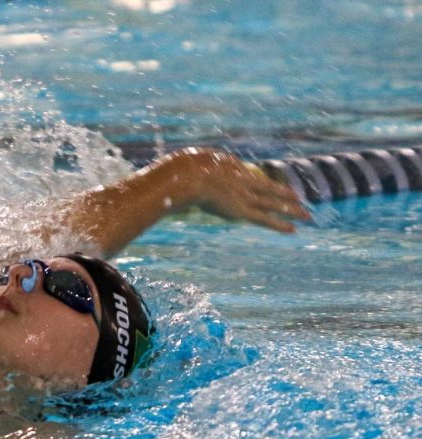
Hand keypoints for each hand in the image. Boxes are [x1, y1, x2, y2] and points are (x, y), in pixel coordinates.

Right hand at [172, 148, 310, 232]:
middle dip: (286, 196)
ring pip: (273, 203)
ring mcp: (244, 195)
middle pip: (269, 189)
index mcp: (230, 168)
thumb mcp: (185, 166)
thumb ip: (186, 171)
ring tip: (308, 215)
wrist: (187, 174)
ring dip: (292, 210)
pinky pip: (264, 218)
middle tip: (302, 200)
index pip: (250, 177)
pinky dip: (279, 224)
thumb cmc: (181, 170)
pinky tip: (294, 229)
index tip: (271, 188)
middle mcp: (243, 181)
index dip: (262, 184)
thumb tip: (172, 175)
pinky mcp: (241, 210)